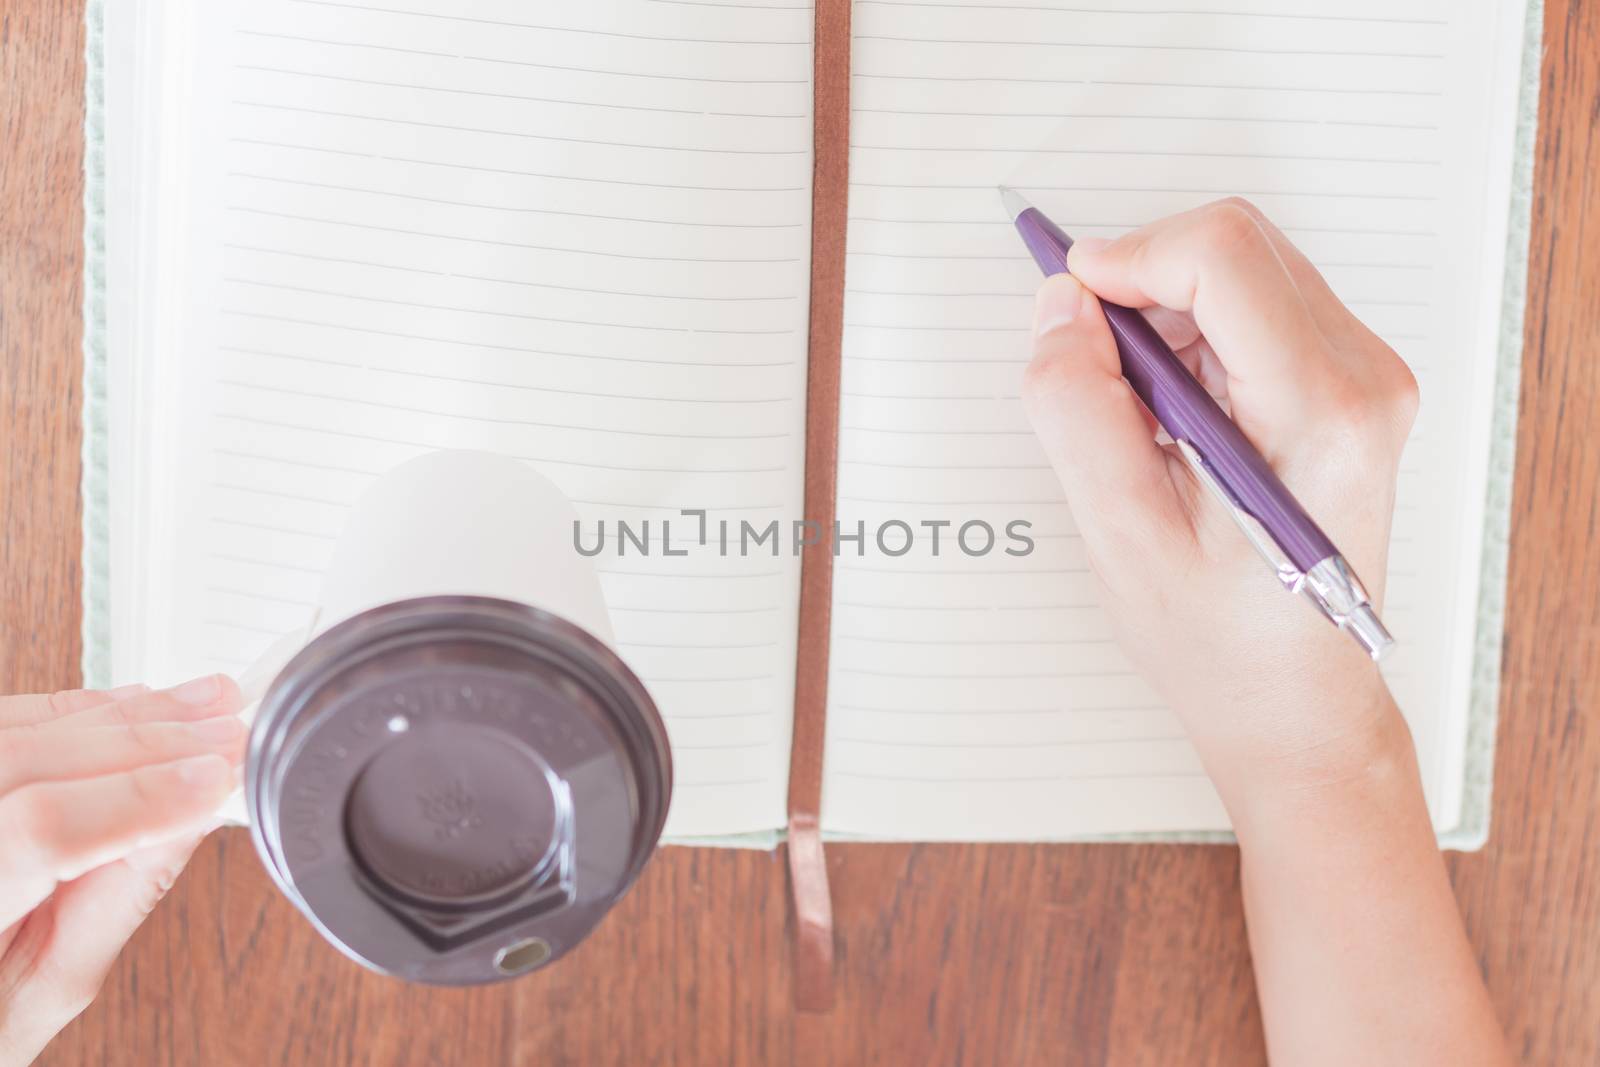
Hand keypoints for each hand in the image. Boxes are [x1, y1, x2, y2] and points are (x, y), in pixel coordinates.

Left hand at [0, 676, 244, 1064]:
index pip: (39, 831)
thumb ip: (115, 900)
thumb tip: (191, 818)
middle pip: (29, 760)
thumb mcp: (46, 988)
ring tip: (208, 706)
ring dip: (128, 714)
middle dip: (147, 742)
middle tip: (229, 736)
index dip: (138, 797)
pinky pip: (12, 719)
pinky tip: (145, 705)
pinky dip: (86, 708)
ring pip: (21, 726)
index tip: (217, 781)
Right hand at [1022, 198, 1419, 811]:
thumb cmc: (1219, 641)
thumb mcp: (1121, 536)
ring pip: (1242, 267)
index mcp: (1321, 414)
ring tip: (1138, 414)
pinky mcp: (1349, 383)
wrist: (1296, 701)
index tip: (1068, 301)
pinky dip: (1193, 333)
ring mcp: (1366, 377)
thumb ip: (1079, 411)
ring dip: (1166, 313)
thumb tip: (1060, 309)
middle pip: (1235, 245)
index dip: (1127, 258)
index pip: (1220, 256)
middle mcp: (1364, 379)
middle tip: (1092, 367)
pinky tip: (1173, 413)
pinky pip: (1256, 305)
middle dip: (1143, 283)